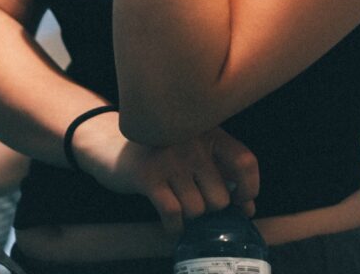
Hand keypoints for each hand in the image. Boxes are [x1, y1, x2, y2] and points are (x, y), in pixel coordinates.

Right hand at [73, 112, 258, 236]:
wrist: (110, 144)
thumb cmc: (162, 154)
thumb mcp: (194, 153)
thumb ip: (222, 174)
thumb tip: (249, 209)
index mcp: (209, 132)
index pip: (245, 161)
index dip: (249, 188)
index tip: (242, 202)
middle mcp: (193, 140)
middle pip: (221, 197)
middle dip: (209, 209)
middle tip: (194, 202)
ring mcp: (171, 157)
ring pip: (197, 210)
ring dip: (188, 217)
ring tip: (176, 203)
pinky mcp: (148, 174)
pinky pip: (174, 214)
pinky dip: (174, 227)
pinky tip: (170, 222)